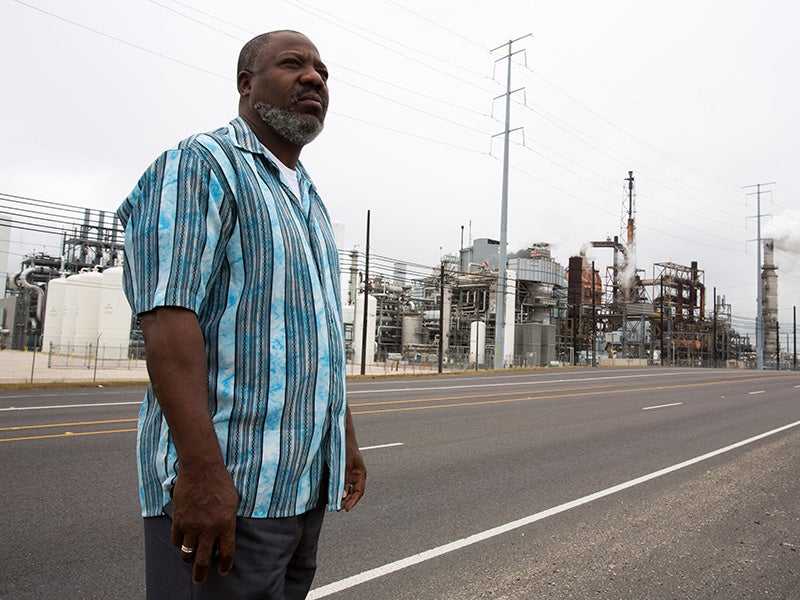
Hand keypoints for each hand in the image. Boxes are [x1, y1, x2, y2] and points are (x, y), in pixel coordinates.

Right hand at [170, 463, 238, 583]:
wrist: (202, 469)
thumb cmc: (220, 482)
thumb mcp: (233, 502)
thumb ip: (228, 520)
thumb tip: (225, 533)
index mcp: (226, 524)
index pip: (227, 552)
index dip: (224, 565)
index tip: (222, 571)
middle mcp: (208, 528)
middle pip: (203, 560)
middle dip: (201, 574)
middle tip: (199, 580)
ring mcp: (192, 526)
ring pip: (187, 552)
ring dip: (189, 557)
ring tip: (190, 559)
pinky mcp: (179, 520)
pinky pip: (177, 540)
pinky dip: (179, 543)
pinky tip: (182, 542)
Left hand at [341, 443, 365, 511]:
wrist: (343, 437)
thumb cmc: (346, 449)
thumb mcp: (345, 465)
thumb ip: (344, 480)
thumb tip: (343, 495)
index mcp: (361, 473)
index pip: (359, 492)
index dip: (353, 501)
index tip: (346, 509)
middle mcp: (357, 475)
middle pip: (354, 492)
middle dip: (347, 501)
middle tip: (338, 508)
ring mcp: (351, 473)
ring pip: (348, 489)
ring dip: (343, 496)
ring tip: (335, 503)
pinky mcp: (345, 471)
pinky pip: (343, 483)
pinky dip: (340, 489)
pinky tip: (334, 494)